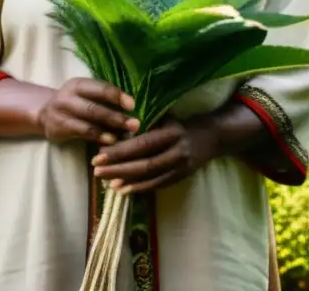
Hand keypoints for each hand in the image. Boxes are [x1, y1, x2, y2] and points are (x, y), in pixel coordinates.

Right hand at [37, 77, 139, 144]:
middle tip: (135, 124)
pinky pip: (81, 132)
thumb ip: (104, 100)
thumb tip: (133, 110)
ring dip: (108, 129)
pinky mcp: (58, 127)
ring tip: (124, 135)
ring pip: (88, 121)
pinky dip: (97, 137)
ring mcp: (62, 112)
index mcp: (79, 84)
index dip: (117, 95)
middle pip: (95, 106)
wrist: (44, 114)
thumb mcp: (85, 95)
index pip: (100, 87)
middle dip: (116, 116)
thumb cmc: (75, 104)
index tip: (132, 105)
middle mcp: (68, 95)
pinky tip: (109, 141)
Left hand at [90, 117, 218, 194]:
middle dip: (118, 168)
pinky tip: (123, 189)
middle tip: (96, 170)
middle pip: (144, 163)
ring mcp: (180, 167)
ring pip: (150, 177)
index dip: (120, 151)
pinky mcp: (181, 177)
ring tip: (106, 181)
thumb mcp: (166, 118)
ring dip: (126, 180)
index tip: (99, 153)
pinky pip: (158, 185)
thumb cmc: (181, 124)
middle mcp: (177, 151)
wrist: (211, 137)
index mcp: (171, 132)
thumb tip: (115, 131)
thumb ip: (146, 124)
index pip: (142, 144)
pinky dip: (139, 188)